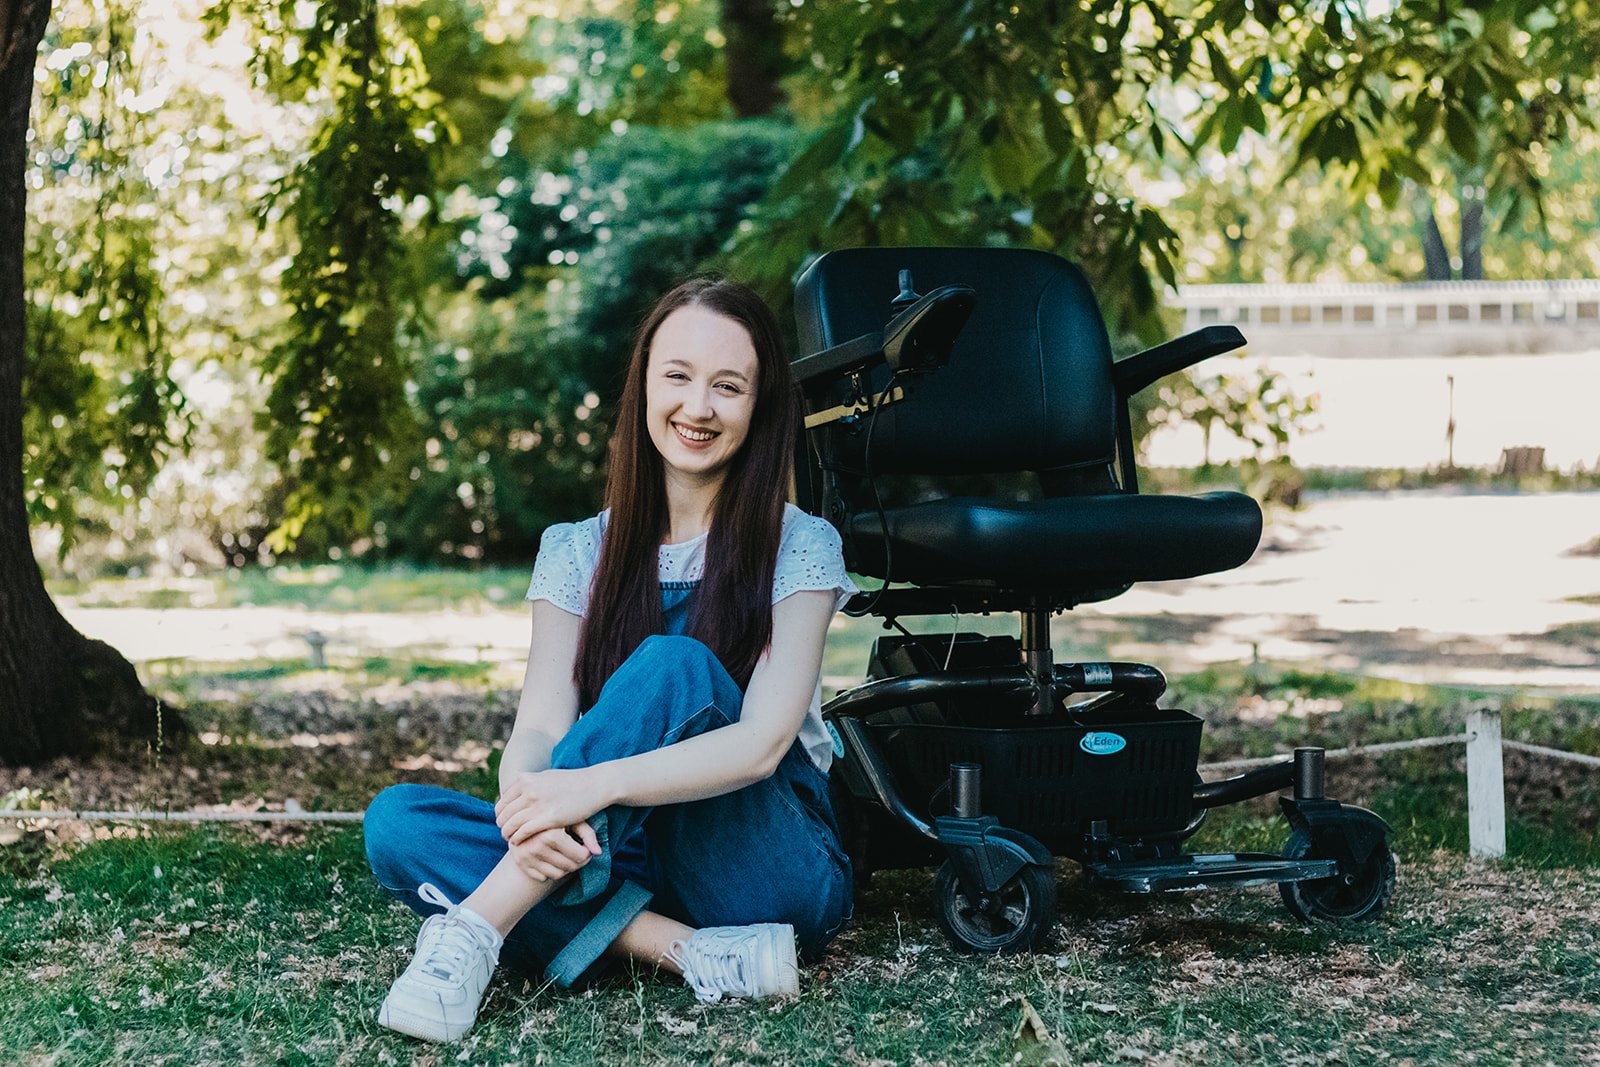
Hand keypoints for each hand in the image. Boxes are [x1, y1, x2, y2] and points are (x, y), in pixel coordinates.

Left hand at [495, 768, 610, 844]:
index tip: (504, 820)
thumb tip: (515, 791)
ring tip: (509, 839)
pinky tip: (519, 842)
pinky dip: (517, 838)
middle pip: (504, 813)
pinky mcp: (548, 817)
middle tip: (504, 832)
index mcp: (526, 779)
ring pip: (511, 823)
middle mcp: (529, 789)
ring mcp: (538, 803)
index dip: (500, 813)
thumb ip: (529, 784)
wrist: (594, 785)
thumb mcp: (545, 777)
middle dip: (502, 824)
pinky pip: (524, 831)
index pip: (502, 800)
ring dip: (507, 834)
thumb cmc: (571, 782)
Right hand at [508, 822, 601, 882]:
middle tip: (578, 852)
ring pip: (558, 875)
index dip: (587, 853)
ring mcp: (526, 856)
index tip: (585, 847)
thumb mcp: (572, 819)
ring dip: (565, 867)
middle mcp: (536, 846)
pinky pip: (543, 877)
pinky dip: (548, 870)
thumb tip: (598, 852)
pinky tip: (549, 857)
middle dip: (578, 861)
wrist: (523, 818)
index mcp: (551, 834)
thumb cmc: (556, 818)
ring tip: (564, 854)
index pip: (581, 856)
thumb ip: (587, 834)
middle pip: (571, 867)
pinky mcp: (520, 863)